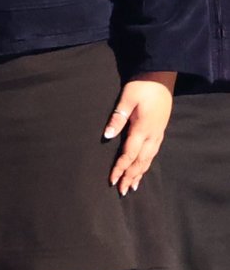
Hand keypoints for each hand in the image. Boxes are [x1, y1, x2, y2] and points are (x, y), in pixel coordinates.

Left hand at [103, 71, 175, 194]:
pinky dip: (147, 164)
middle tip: (122, 191)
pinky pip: (153, 154)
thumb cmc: (142, 87)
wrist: (161, 78)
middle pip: (140, 162)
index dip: (120, 168)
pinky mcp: (160, 131)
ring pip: (148, 160)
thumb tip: (107, 135)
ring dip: (139, 173)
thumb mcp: (127, 98)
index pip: (129, 154)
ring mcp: (158, 134)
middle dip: (130, 176)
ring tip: (132, 186)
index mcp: (142, 129)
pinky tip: (143, 169)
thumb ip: (117, 118)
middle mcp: (152, 136)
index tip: (112, 180)